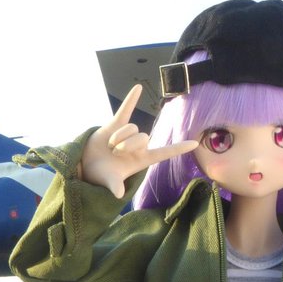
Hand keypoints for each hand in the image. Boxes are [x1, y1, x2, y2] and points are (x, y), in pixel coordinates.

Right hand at [80, 84, 196, 197]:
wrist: (86, 164)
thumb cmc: (101, 175)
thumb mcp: (109, 180)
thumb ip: (115, 186)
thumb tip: (118, 195)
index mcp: (142, 159)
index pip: (165, 152)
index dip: (179, 148)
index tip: (196, 143)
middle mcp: (139, 145)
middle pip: (143, 136)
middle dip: (127, 144)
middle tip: (115, 154)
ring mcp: (128, 133)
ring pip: (131, 127)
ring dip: (118, 136)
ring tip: (109, 147)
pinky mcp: (116, 123)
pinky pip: (126, 109)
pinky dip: (131, 99)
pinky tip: (138, 87)